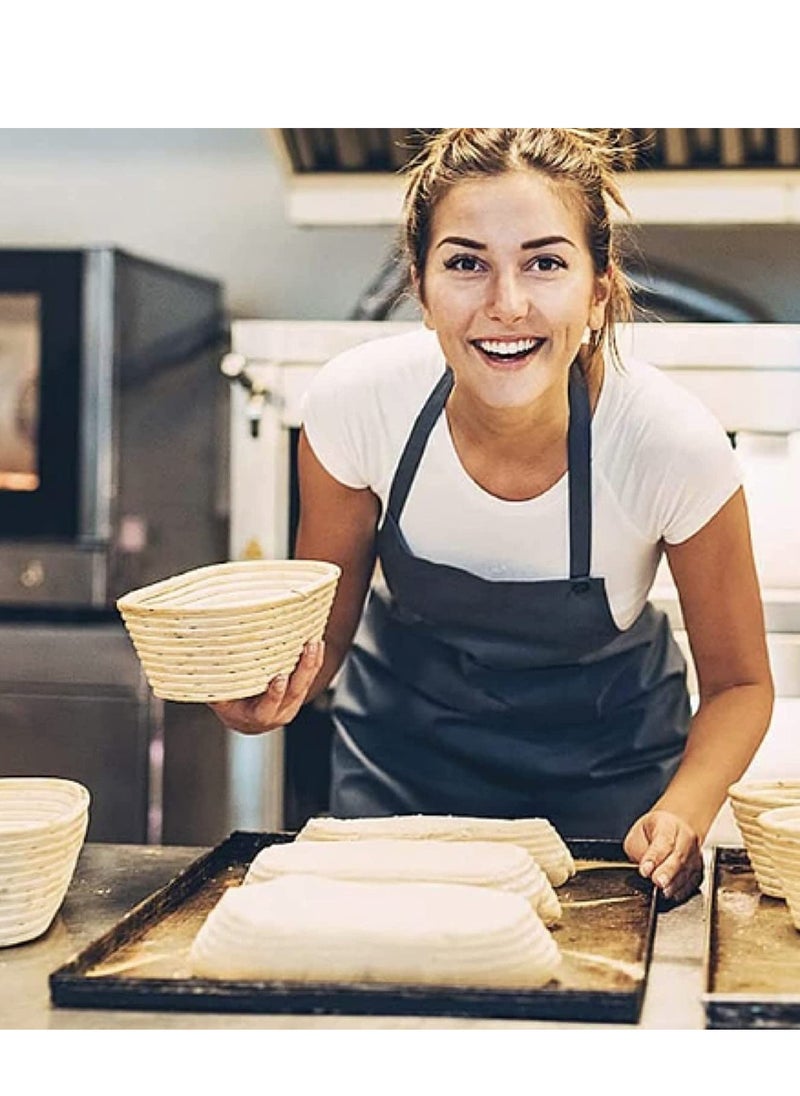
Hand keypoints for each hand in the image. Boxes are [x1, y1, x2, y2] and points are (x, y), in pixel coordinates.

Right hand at [208, 640, 324, 734]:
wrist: (245, 719)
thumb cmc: (229, 704)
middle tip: (308, 649)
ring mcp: (290, 706)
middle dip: (303, 670)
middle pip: (294, 693)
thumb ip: (214, 688)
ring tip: (315, 642)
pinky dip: (314, 663)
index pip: (267, 707)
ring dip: (312, 663)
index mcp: (256, 717)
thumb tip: (199, 666)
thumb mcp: (219, 700)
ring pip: (305, 686)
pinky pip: (309, 680)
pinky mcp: (298, 697)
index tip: (278, 679)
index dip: (274, 695)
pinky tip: (317, 645)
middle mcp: (277, 714)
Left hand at [623, 809, 703, 903]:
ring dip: (676, 883)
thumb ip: (639, 851)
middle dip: (668, 871)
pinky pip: (694, 880)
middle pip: (679, 855)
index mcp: (668, 824)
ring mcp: (695, 853)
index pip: (663, 840)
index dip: (654, 856)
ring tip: (664, 891)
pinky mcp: (700, 867)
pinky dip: (684, 889)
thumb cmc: (652, 832)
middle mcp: (686, 837)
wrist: (672, 829)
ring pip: (688, 869)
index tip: (645, 869)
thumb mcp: (637, 835)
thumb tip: (645, 869)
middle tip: (658, 881)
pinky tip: (675, 894)